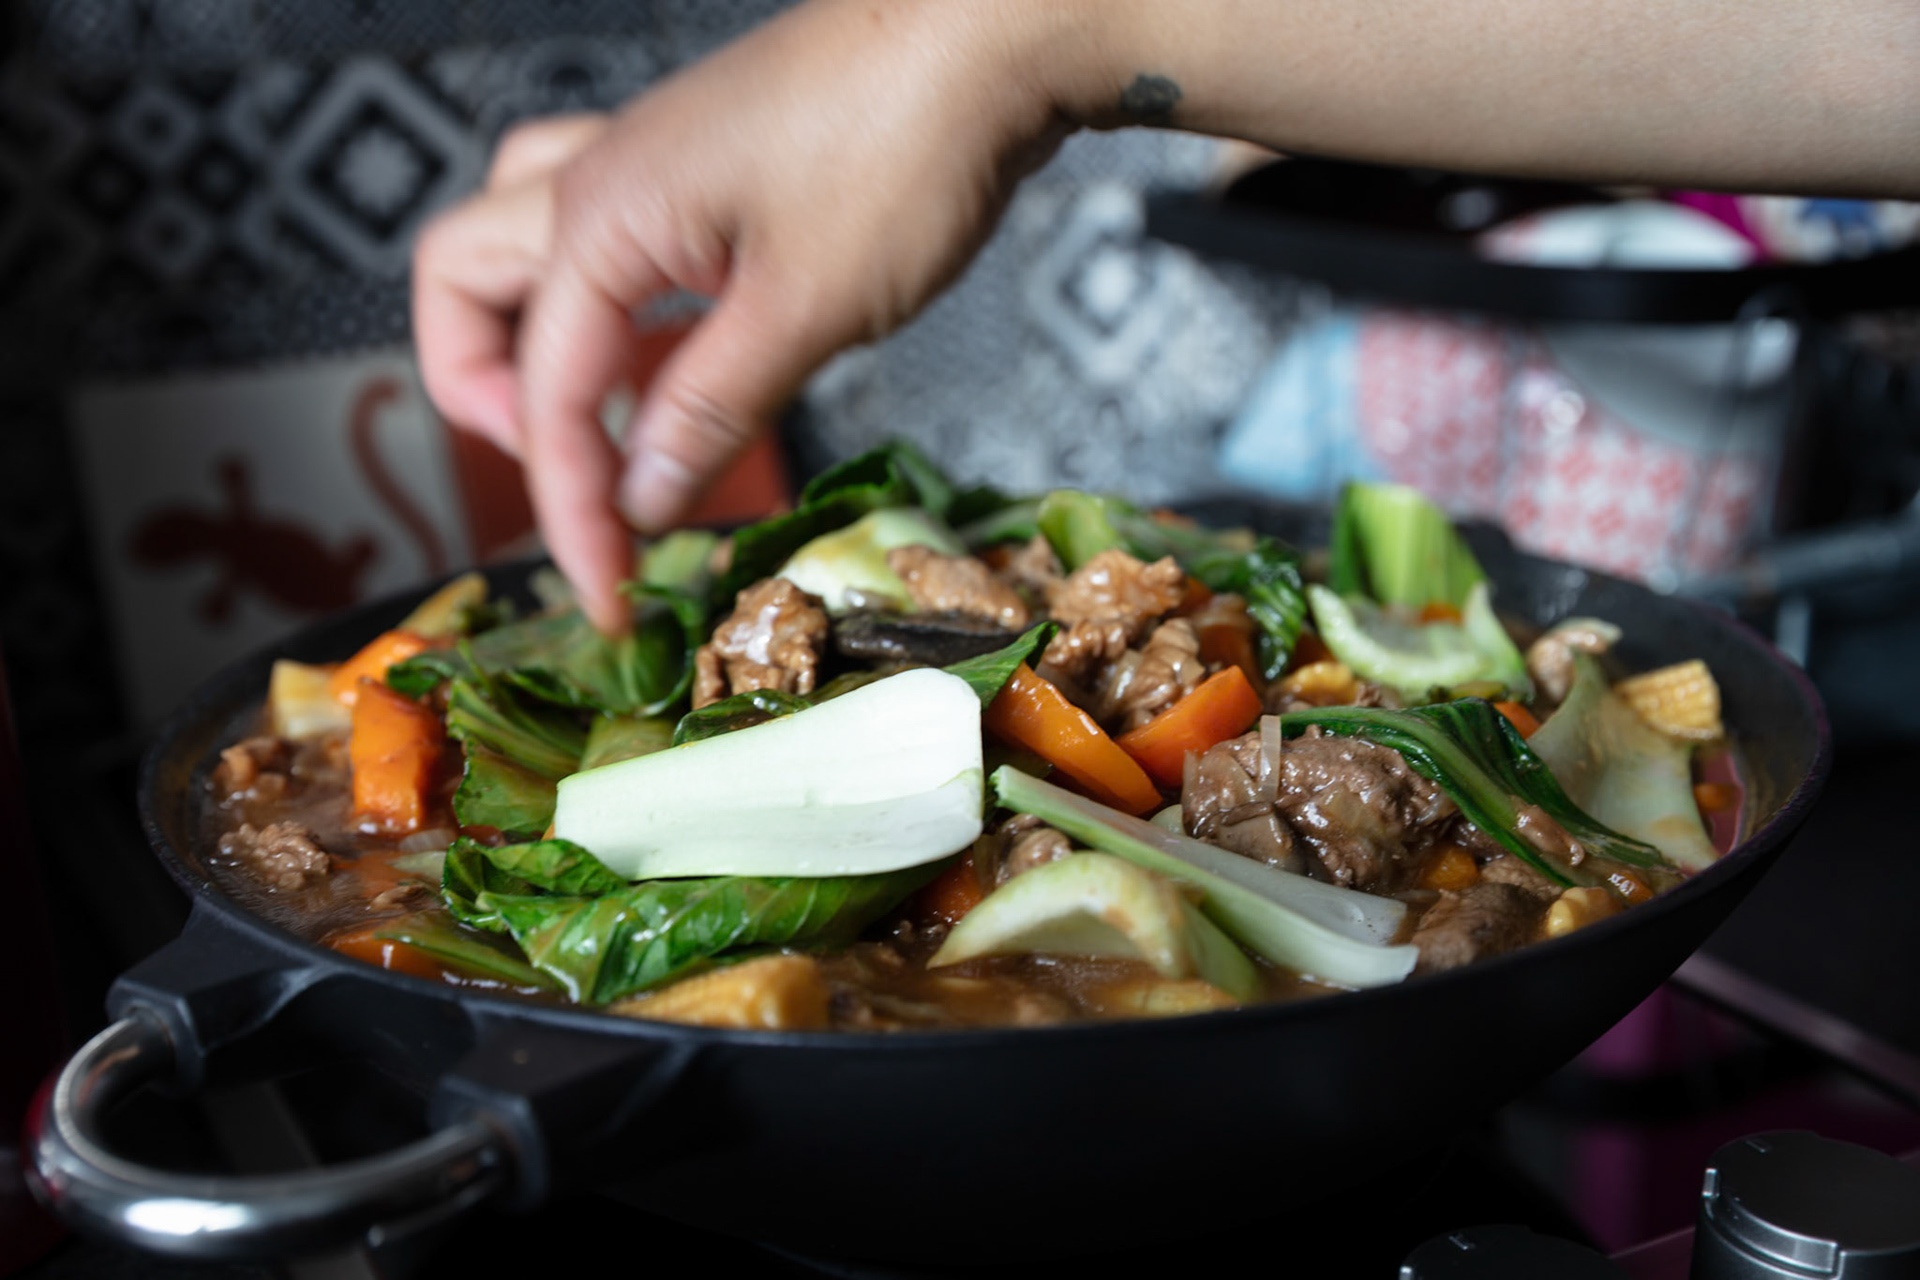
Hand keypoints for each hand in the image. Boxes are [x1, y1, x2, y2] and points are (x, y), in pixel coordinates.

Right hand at [413, 0, 1071, 632]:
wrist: (991, 32)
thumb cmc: (903, 147)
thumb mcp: (804, 310)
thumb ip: (709, 412)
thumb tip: (640, 499)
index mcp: (599, 217)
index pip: (545, 394)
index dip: (571, 512)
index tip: (611, 598)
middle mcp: (597, 179)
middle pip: (464, 286)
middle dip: (487, 398)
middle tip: (573, 477)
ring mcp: (647, 164)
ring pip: (520, 247)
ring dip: (534, 341)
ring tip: (607, 426)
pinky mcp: (703, 169)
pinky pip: (606, 239)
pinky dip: (613, 312)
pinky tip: (677, 363)